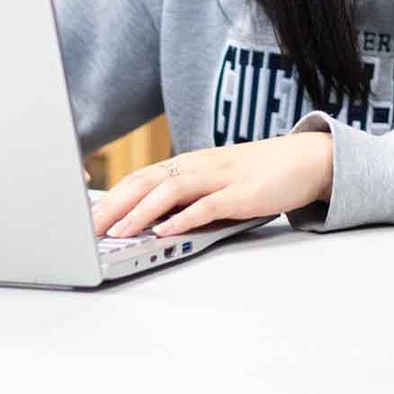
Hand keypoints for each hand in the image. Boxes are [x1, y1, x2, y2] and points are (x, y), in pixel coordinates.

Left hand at [93, 133, 334, 240]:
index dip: (111, 195)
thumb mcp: (219, 180)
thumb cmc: (261, 172)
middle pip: (147, 180)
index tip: (84, 217)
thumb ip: (190, 196)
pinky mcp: (243, 193)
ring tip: (117, 234)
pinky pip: (207, 205)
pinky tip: (165, 231)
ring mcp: (223, 177)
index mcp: (193, 163)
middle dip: (113, 206)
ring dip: (140, 213)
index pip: (142, 176)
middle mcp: (202, 165)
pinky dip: (183, 218)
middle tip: (86, 230)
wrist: (309, 159)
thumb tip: (152, 220)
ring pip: (171, 189)